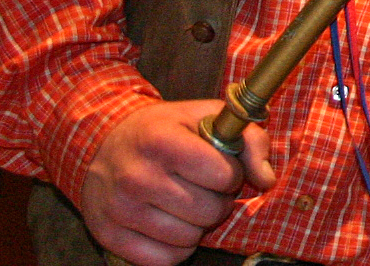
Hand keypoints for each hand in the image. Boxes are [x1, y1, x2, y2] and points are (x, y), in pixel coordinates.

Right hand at [80, 99, 273, 265]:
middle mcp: (137, 177)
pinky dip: (177, 248)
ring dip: (198, 225)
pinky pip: (164, 260)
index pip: (222, 175)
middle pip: (208, 211)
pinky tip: (172, 225)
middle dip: (218, 201)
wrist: (103, 143)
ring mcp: (120, 209)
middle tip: (205, 189)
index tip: (220, 168)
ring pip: (189, 239)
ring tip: (188, 204)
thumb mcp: (206, 117)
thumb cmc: (164, 130)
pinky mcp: (109, 236)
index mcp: (161, 142)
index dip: (231, 174)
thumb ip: (248, 140)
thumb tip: (267, 179)